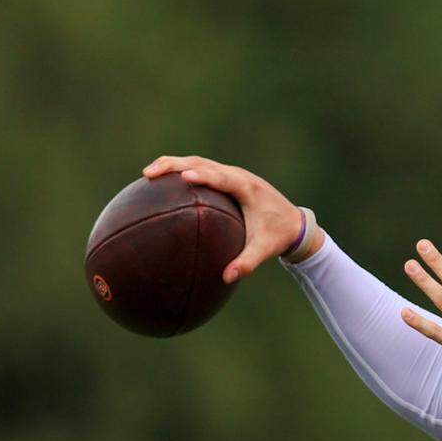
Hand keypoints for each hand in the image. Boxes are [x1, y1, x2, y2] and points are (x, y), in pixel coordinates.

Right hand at [143, 155, 311, 282]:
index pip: (222, 178)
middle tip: (149, 173)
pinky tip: (161, 184)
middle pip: (202, 163)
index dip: (204, 175)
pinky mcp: (226, 178)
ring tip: (147, 174)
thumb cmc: (278, 235)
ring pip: (198, 162)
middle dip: (175, 165)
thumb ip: (247, 263)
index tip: (184, 177)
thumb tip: (227, 278)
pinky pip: (200, 170)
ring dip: (173, 164)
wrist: (293, 223)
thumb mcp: (265, 250)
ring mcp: (231, 174)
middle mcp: (238, 176)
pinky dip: (180, 171)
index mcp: (248, 188)